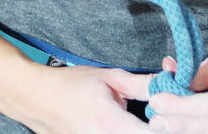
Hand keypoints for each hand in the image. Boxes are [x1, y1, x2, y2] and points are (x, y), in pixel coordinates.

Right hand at [11, 59, 173, 133]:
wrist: (34, 99)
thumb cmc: (69, 86)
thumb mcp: (108, 78)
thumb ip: (142, 84)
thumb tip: (171, 81)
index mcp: (112, 124)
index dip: (169, 125)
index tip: (173, 115)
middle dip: (160, 128)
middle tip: (162, 118)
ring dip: (143, 131)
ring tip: (146, 122)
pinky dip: (129, 132)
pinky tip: (129, 126)